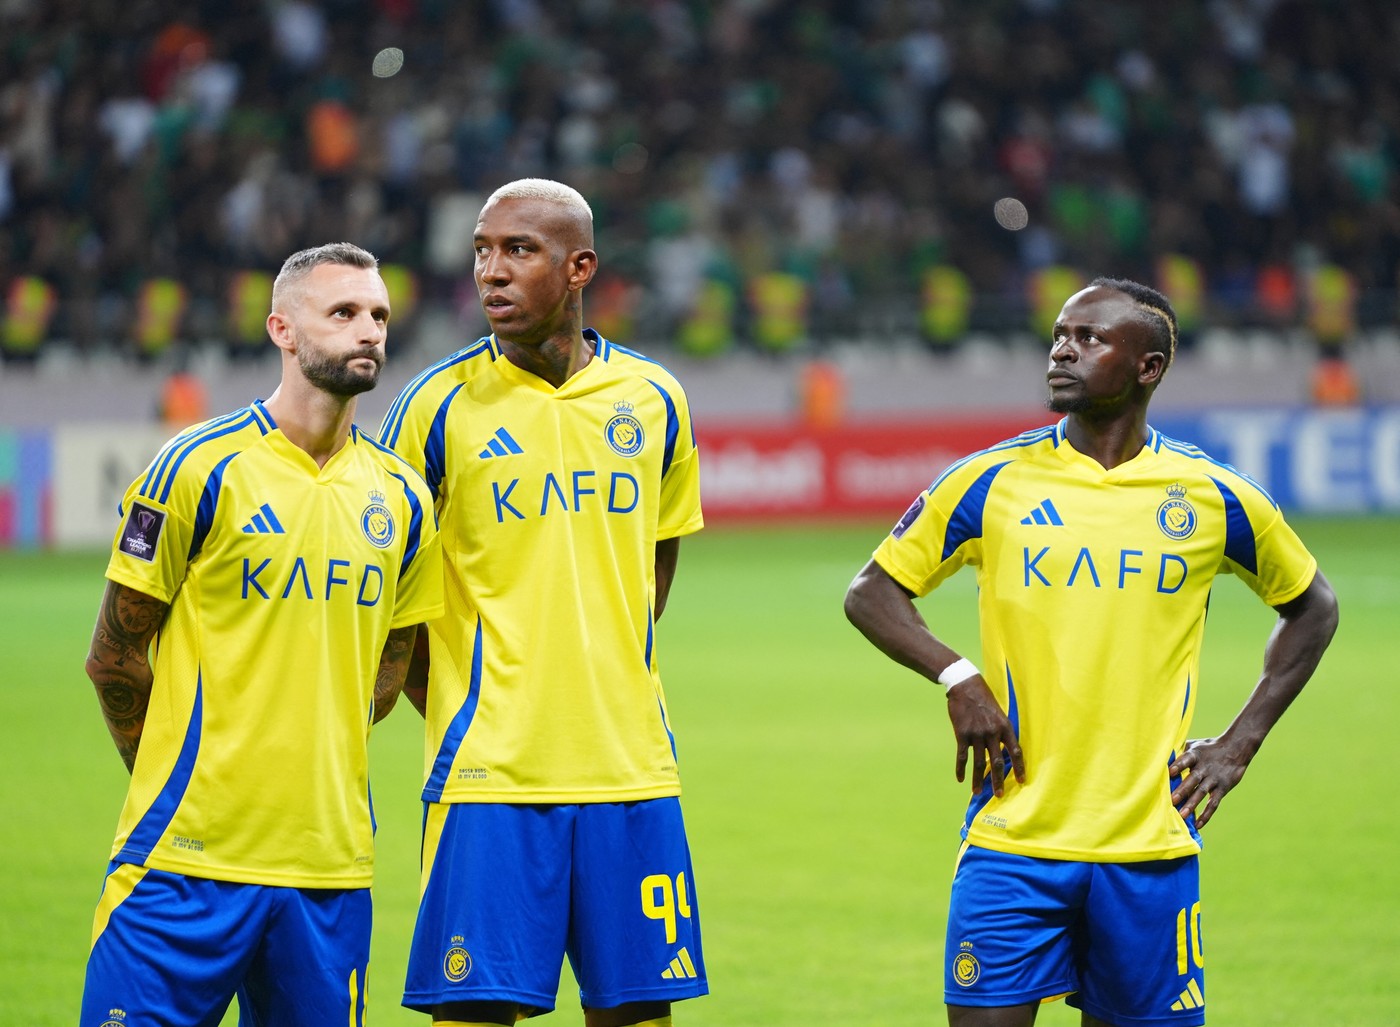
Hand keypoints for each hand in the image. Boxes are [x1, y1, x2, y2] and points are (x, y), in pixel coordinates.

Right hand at [946, 678, 1024, 796]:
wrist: (965, 686)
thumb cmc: (983, 698)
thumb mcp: (999, 712)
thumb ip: (1001, 730)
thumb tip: (1004, 748)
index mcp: (1005, 727)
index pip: (1015, 752)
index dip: (1019, 768)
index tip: (1021, 782)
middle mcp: (992, 732)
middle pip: (997, 762)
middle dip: (998, 781)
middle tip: (999, 794)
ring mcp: (976, 734)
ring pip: (978, 762)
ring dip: (978, 779)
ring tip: (977, 792)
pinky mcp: (962, 734)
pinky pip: (962, 756)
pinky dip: (961, 769)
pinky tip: (961, 779)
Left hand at [1169, 736, 1252, 828]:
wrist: (1236, 749)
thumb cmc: (1209, 748)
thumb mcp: (1195, 745)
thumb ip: (1179, 750)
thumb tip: (1161, 754)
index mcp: (1195, 755)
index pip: (1186, 759)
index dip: (1178, 765)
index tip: (1170, 771)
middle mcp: (1204, 768)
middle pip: (1193, 779)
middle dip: (1182, 790)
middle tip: (1172, 800)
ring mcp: (1214, 779)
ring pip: (1202, 793)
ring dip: (1192, 804)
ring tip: (1182, 815)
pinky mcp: (1222, 789)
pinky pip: (1213, 803)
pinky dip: (1206, 815)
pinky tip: (1198, 824)